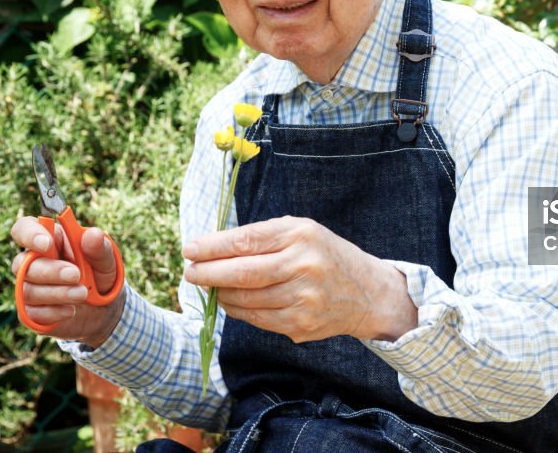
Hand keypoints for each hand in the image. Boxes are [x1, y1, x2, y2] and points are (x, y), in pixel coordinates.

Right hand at [10, 216, 124, 346]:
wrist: (103, 307)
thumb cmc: (99, 274)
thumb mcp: (106, 260)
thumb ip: (99, 248)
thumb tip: (92, 234)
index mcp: (50, 239)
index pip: (24, 228)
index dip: (29, 234)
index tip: (46, 244)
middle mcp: (33, 261)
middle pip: (23, 263)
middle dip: (51, 271)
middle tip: (77, 275)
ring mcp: (29, 286)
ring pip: (27, 290)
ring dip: (57, 293)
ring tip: (83, 293)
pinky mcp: (30, 310)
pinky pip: (30, 313)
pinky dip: (52, 312)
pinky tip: (71, 310)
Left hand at [183, 216, 416, 342]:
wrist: (367, 293)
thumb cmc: (325, 255)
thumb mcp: (302, 232)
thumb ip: (262, 236)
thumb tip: (213, 249)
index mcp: (301, 236)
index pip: (247, 241)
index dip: (213, 247)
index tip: (191, 249)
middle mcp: (303, 266)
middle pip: (243, 273)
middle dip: (208, 273)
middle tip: (190, 272)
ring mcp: (303, 299)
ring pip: (246, 300)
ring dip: (220, 294)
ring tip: (210, 286)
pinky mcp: (300, 325)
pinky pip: (256, 319)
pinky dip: (237, 311)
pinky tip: (230, 301)